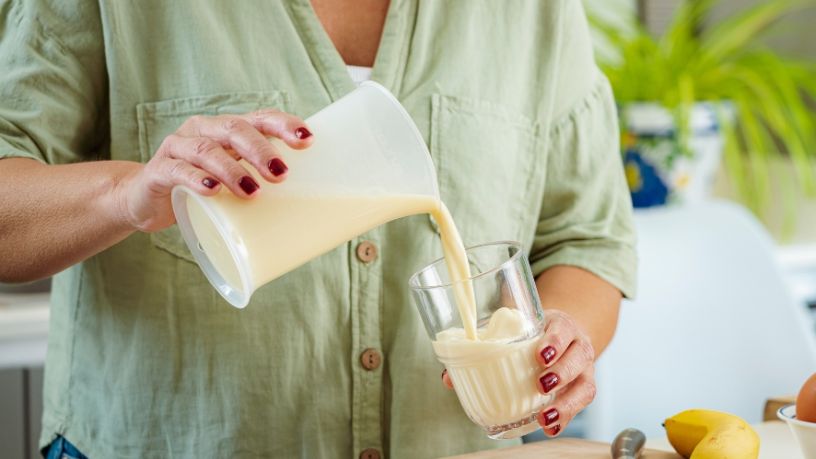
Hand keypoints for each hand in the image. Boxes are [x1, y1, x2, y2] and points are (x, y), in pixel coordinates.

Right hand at [115, 110, 313, 231]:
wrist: (144, 200)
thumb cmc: (201, 191)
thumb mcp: (233, 183)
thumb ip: (260, 184)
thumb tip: (311, 208)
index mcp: (226, 131)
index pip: (260, 118)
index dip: (283, 125)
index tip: (307, 140)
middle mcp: (203, 131)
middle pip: (235, 129)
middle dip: (261, 150)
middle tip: (281, 175)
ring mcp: (178, 148)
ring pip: (207, 150)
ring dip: (232, 170)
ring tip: (252, 191)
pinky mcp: (158, 171)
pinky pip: (178, 171)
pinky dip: (197, 179)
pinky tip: (212, 191)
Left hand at [439, 309, 596, 436]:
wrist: (565, 334)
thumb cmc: (535, 333)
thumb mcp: (516, 330)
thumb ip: (485, 348)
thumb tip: (448, 378)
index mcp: (560, 325)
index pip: (563, 329)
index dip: (554, 341)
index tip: (539, 355)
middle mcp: (578, 346)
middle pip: (579, 357)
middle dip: (561, 372)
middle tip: (541, 384)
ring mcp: (584, 369)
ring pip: (585, 386)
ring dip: (566, 404)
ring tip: (546, 417)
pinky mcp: (582, 388)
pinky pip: (580, 404)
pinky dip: (566, 417)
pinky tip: (551, 427)